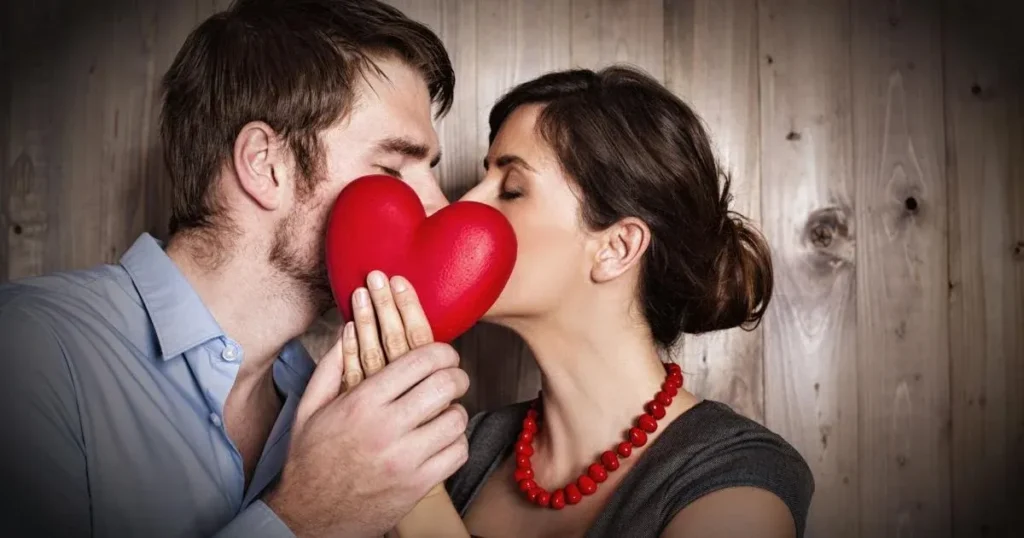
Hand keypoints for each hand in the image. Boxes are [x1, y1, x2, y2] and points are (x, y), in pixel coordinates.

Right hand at [264, 272, 469, 537]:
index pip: (420, 362)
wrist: (307, 515)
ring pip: (456, 419)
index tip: (445, 355)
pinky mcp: (418, 485)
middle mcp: (387, 428)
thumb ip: (333, 365)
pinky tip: (442, 439)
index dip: (442, 352)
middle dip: (456, 376)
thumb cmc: (310, 458)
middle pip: (445, 386)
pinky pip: (457, 453)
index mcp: (362, 402)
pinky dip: (456, 442)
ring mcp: (405, 459)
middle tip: (453, 379)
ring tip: (445, 411)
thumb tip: (350, 327)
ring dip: (455, 411)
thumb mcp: (311, 407)